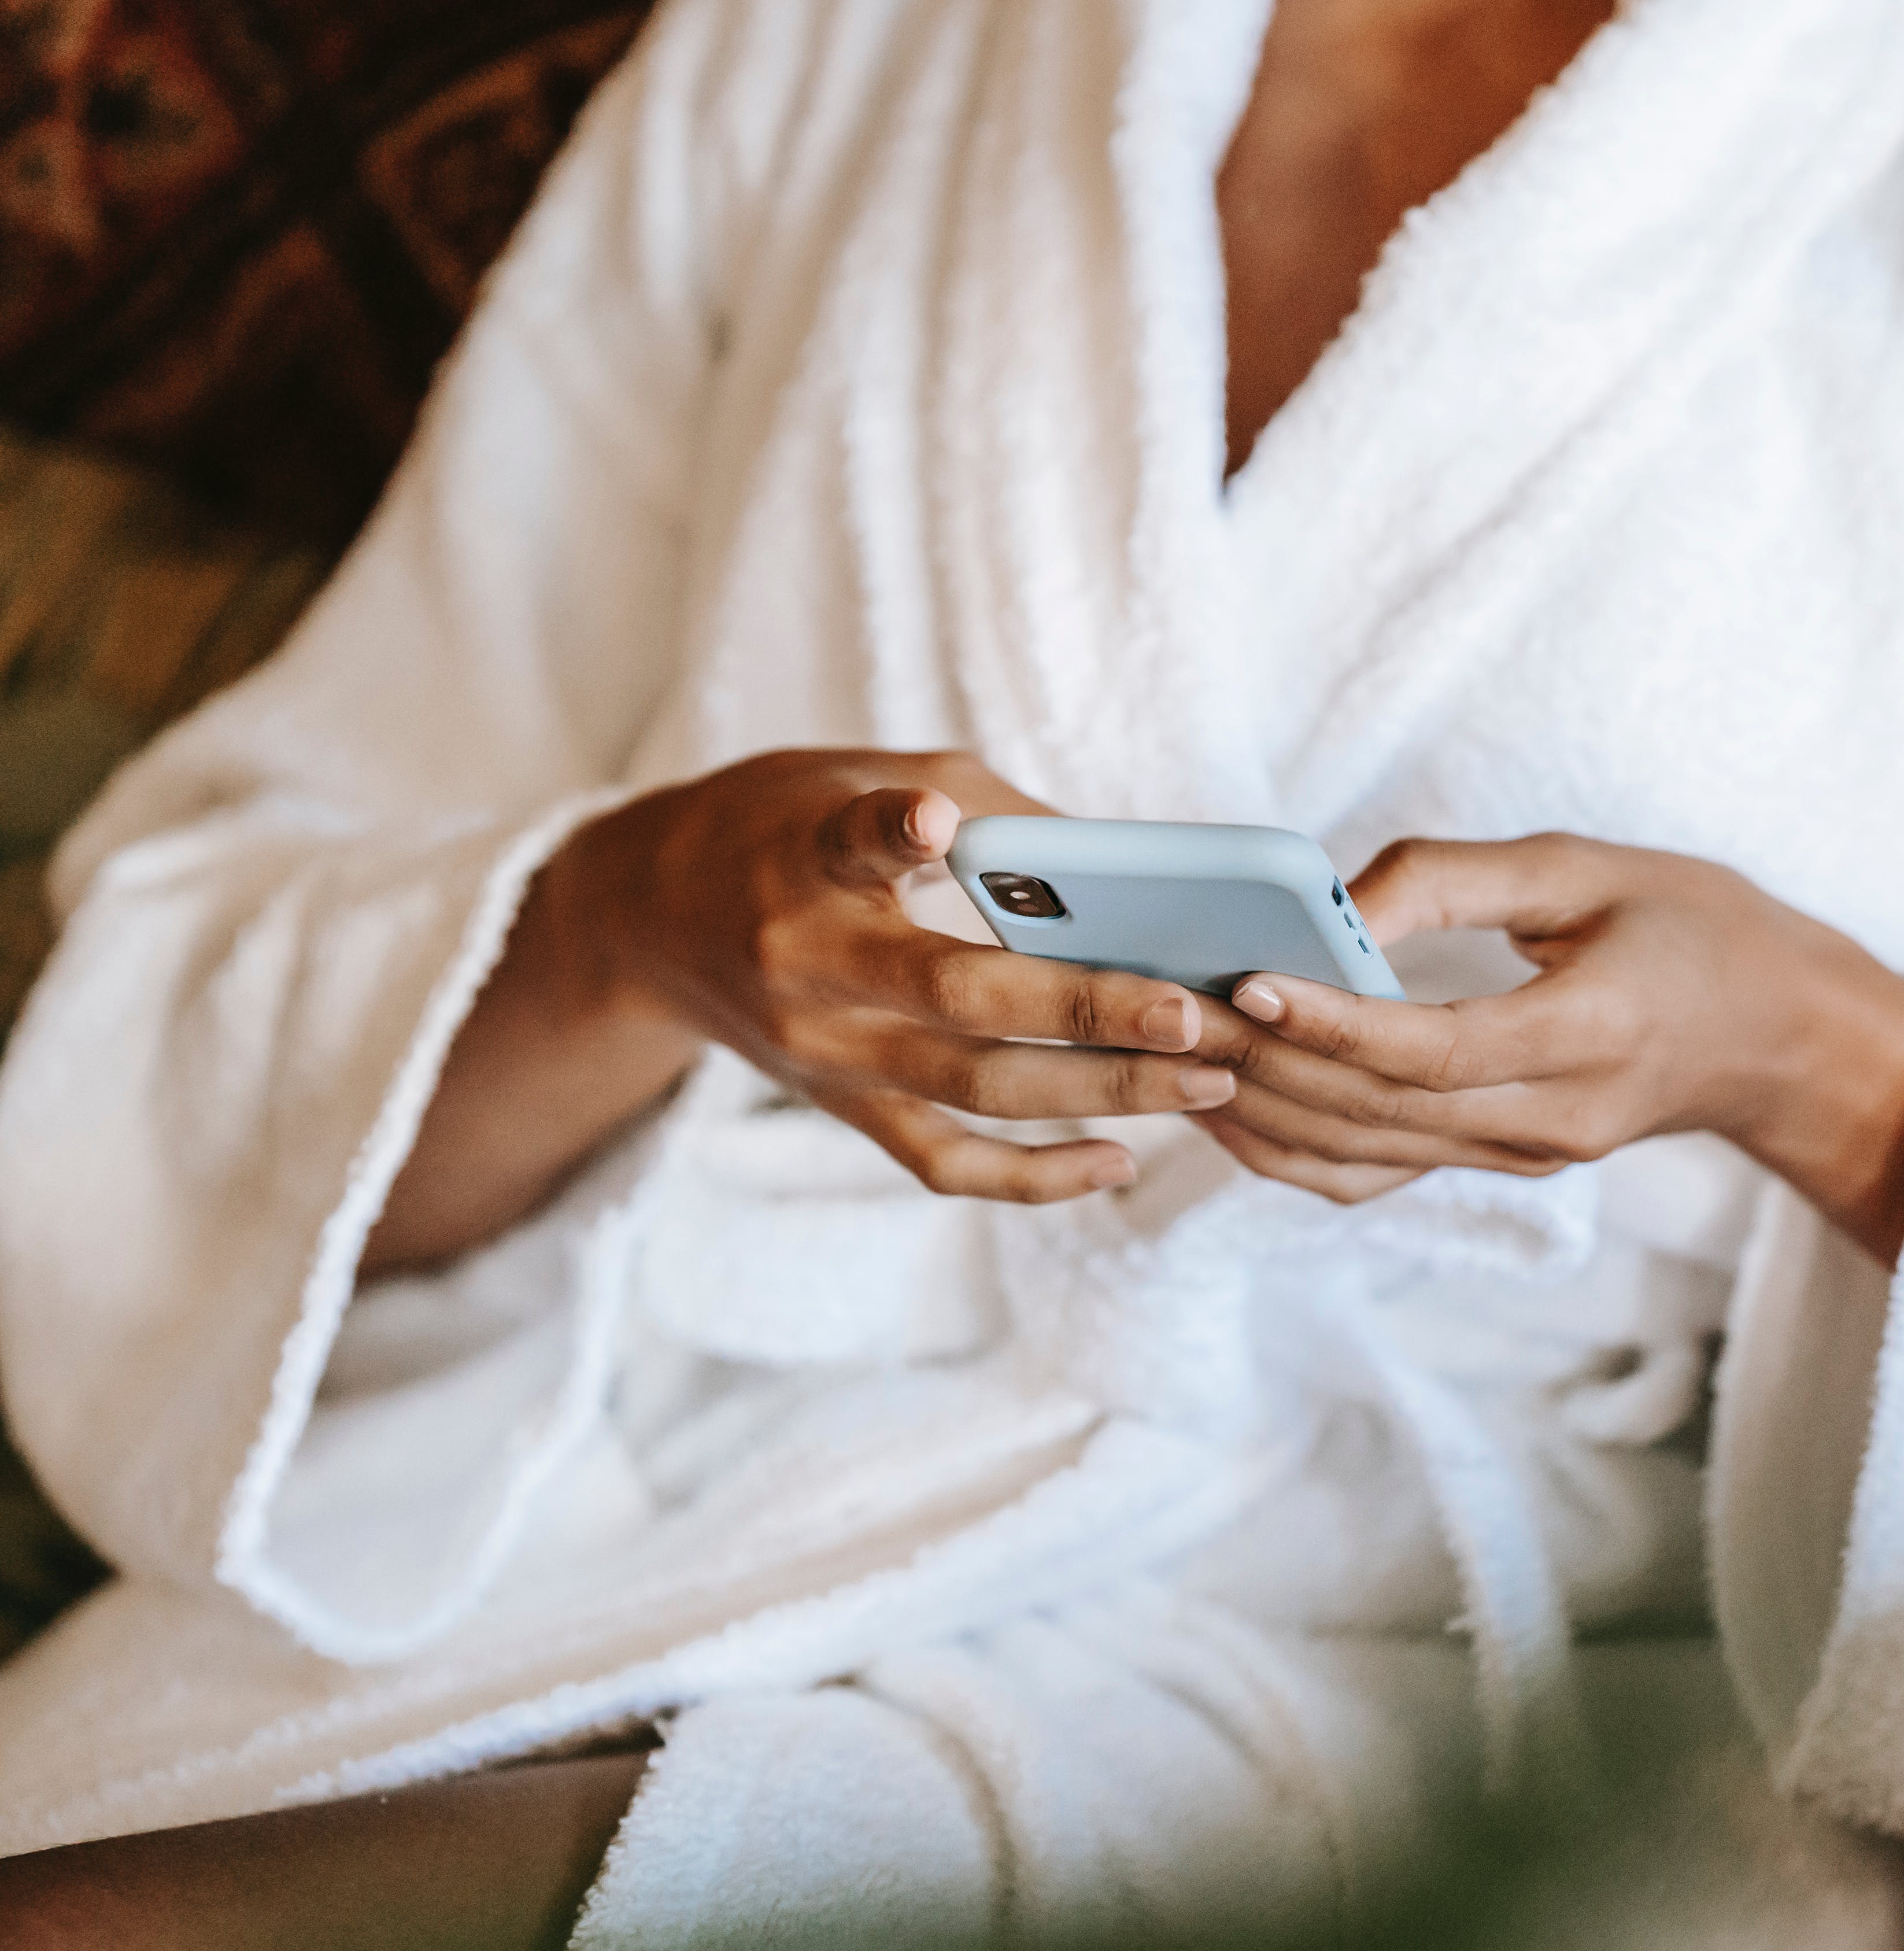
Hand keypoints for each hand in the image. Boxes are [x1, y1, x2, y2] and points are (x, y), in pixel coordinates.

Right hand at [368, 750, 1255, 1271]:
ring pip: (973, 1090)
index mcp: (805, 859)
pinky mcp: (839, 1105)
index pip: (847, 844)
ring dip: (1100, 1094)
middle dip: (1088, 1011)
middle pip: (958, 998)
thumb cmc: (783, 825)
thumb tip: (1123, 863)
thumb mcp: (858, 774)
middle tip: (1195, 1015)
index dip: (892, 832)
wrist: (648, 918)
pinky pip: (940, 1162)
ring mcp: (825, 1051)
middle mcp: (809, 965)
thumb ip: (987, 806)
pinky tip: (1117, 1164)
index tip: (933, 820)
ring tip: (1207, 1083)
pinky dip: (1031, 1176)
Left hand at [1193, 834, 1903, 1263]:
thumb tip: (1334, 905)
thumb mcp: (1593, 866)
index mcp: (1594, 1034)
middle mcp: (1556, 1118)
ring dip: (1262, 1109)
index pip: (1440, 1049)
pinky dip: (1294, 1149)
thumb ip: (1460, 877)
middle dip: (1266, 1064)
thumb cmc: (1696, 927)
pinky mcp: (1505, 1165)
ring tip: (1175, 1048)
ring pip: (1367, 1156)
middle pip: (1382, 1111)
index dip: (1337, 1022)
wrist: (1782, 1038)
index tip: (1249, 980)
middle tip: (1169, 1007)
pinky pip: (1379, 1175)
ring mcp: (1528, 1155)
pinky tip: (1230, 1104)